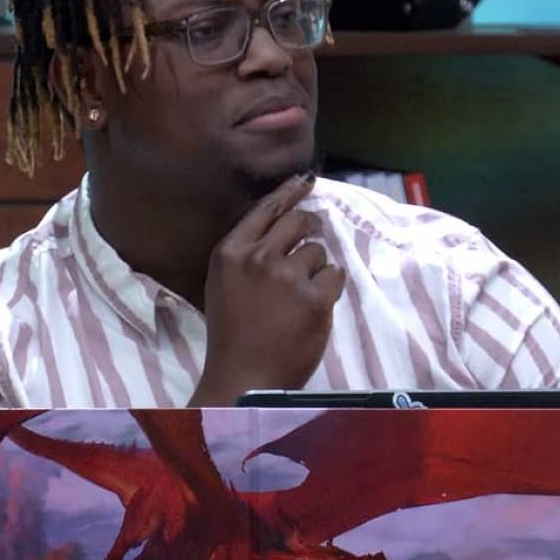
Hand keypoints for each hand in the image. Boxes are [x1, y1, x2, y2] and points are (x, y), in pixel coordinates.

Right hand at [189, 173, 344, 406]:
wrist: (244, 379)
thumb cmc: (233, 334)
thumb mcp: (225, 284)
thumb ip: (248, 253)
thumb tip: (285, 223)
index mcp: (230, 253)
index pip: (267, 209)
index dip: (290, 191)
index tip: (307, 180)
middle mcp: (258, 257)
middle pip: (298, 221)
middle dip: (310, 227)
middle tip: (311, 240)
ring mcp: (288, 277)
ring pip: (318, 251)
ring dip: (316, 268)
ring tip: (299, 295)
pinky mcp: (315, 298)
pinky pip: (335, 275)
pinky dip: (329, 287)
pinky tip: (314, 305)